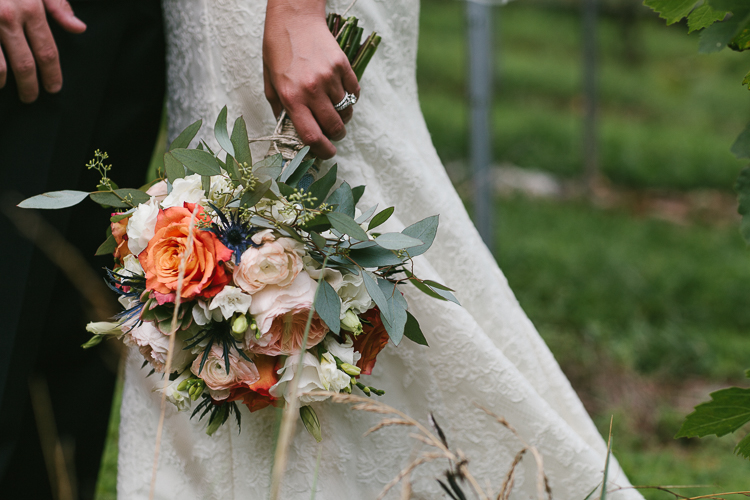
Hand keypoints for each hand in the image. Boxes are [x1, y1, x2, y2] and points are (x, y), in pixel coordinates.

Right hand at [0, 0, 85, 102]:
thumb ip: (57, 4)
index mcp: (30, 8)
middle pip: (25, 64)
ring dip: (2, 82)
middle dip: (30, 86)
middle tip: (31, 97)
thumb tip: (79, 28)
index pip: (47, 51)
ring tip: (4, 87)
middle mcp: (7, 16)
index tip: (54, 88)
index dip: (53, 74)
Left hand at [263, 0, 359, 158]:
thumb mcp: (270, 80)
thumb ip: (279, 108)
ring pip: (346, 111)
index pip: (311, 135)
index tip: (326, 153)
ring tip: (334, 110)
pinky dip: (350, 98)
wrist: (294, 17)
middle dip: (335, 136)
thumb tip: (289, 130)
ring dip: (342, 116)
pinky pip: (354, 93)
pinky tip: (340, 93)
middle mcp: (312, 90)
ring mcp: (329, 78)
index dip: (321, 150)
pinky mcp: (342, 66)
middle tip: (332, 134)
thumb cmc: (278, 48)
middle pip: (333, 127)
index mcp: (291, 97)